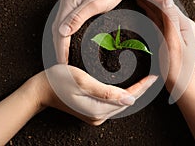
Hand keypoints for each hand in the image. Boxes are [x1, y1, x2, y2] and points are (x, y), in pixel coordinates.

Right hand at [36, 64, 156, 125]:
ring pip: (120, 103)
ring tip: (145, 81)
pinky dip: (121, 95)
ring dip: (133, 92)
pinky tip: (128, 87)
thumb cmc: (58, 80)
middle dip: (140, 90)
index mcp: (97, 110)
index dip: (142, 87)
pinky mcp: (92, 112)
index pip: (127, 98)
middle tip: (153, 77)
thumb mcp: (82, 81)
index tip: (154, 77)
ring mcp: (95, 116)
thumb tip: (130, 100)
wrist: (41, 90)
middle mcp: (98, 116)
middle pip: (126, 102)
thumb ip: (106, 92)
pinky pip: (112, 104)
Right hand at [52, 0, 141, 62]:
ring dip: (60, 42)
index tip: (62, 64)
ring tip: (64, 57)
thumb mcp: (96, 4)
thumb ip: (78, 17)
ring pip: (60, 26)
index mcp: (68, 3)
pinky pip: (66, 22)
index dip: (60, 49)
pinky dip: (65, 34)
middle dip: (58, 49)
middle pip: (56, 30)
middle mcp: (66, 3)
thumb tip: (62, 33)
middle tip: (61, 65)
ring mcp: (70, 2)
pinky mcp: (76, 3)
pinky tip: (70, 41)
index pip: (59, 32)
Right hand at [129, 0, 194, 101]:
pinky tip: (144, 8)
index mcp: (184, 24)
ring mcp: (177, 30)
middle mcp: (182, 24)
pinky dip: (151, 12)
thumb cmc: (179, 70)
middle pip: (162, 5)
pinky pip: (160, 21)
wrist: (185, 87)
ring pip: (160, 11)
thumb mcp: (174, 45)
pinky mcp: (172, 36)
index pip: (164, 3)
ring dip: (148, 1)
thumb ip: (171, 21)